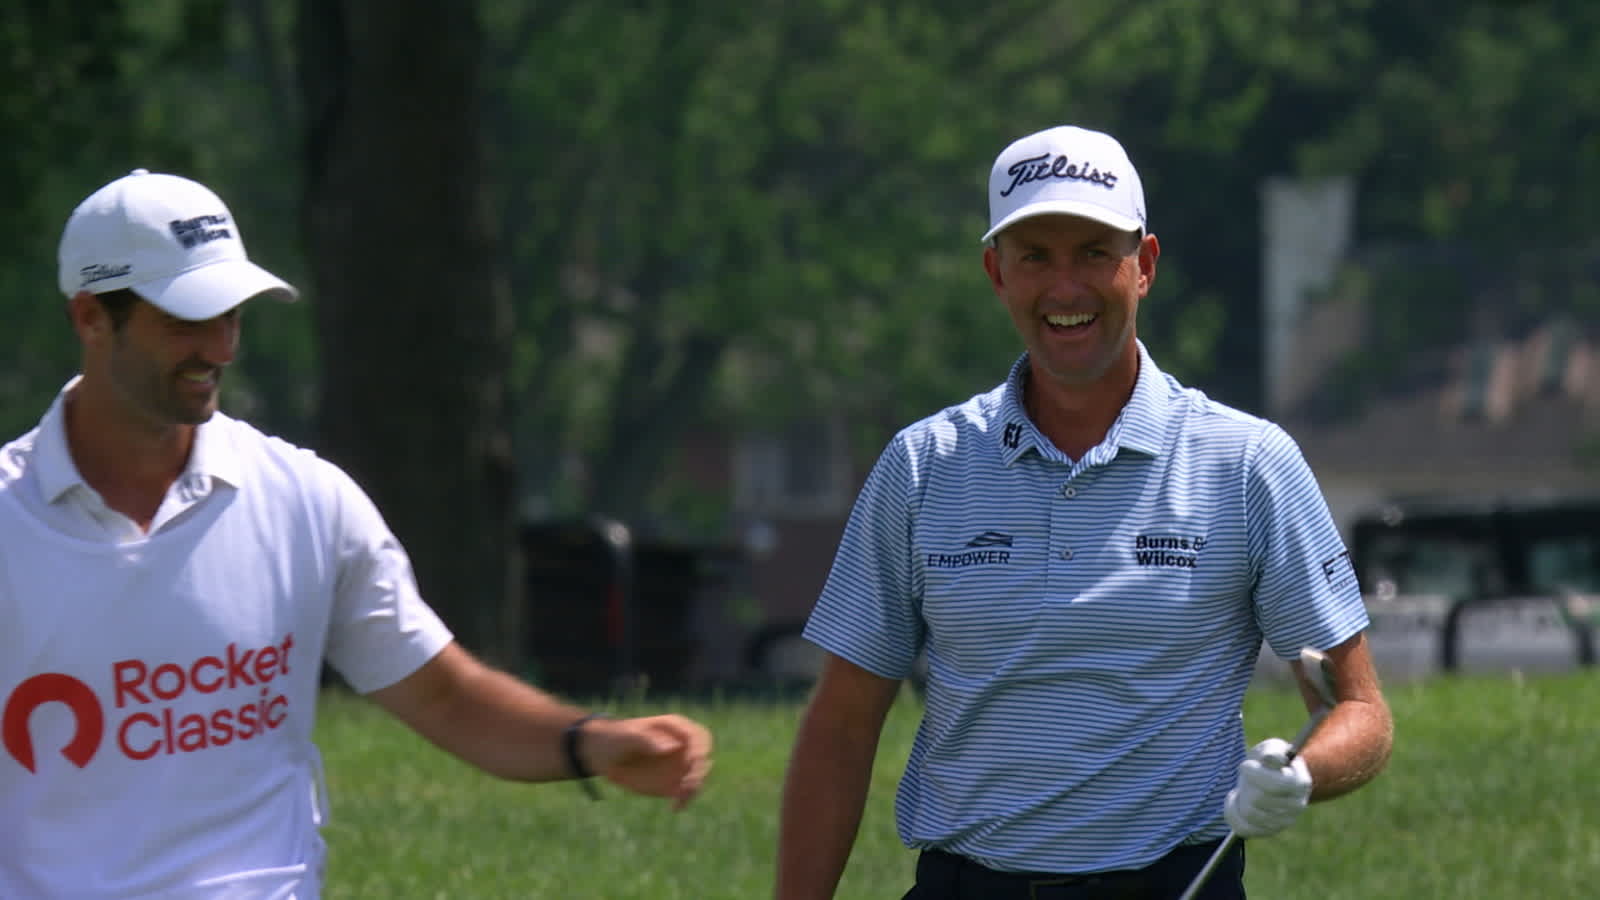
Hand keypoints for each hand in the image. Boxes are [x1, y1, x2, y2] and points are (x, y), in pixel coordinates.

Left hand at [585, 714, 713, 809]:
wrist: (602, 755)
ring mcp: (679, 765)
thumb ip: (648, 740)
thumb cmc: (615, 738)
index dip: (699, 749)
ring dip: (694, 788)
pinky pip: (686, 792)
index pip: (698, 736)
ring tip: (680, 800)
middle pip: (703, 758)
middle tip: (687, 785)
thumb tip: (673, 747)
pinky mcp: (672, 783)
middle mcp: (682, 746)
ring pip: (698, 777)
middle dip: (700, 771)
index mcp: (674, 728)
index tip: (692, 762)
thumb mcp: (627, 736)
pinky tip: (675, 808)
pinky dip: (685, 800)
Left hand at [1222, 737, 1311, 837]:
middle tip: (1246, 776)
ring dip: (1240, 796)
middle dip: (1246, 784)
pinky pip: (1242, 828)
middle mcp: (1296, 806)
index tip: (1245, 765)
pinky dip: (1232, 812)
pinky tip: (1236, 800)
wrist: (1272, 778)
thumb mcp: (1273, 748)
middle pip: (1257, 799)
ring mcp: (1284, 822)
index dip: (1255, 774)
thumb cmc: (1270, 761)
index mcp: (1300, 783)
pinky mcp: (1269, 831)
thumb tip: (1271, 759)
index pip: (1275, 785)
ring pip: (1248, 813)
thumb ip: (1272, 752)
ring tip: (1245, 787)